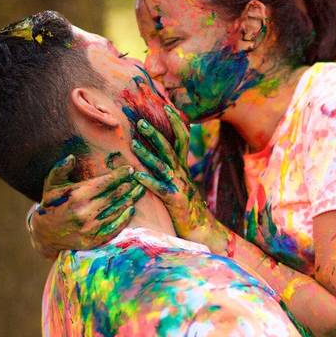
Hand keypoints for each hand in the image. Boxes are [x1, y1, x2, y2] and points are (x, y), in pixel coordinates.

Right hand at [29, 155, 143, 257]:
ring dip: (129, 199)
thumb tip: (72, 157)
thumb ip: (60, 169)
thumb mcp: (51, 184)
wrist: (45, 234)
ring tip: (139, 191)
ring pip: (116, 210)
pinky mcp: (94, 240)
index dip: (119, 175)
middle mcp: (85, 212)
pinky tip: (131, 209)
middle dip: (128, 186)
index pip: (105, 182)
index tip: (129, 169)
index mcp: (76, 196)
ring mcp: (90, 228)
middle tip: (138, 179)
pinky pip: (114, 228)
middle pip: (114, 196)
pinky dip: (124, 218)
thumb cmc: (51, 204)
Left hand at [131, 107, 227, 249]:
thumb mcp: (181, 184)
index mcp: (182, 167)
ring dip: (147, 153)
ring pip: (162, 165)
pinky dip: (148, 181)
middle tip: (139, 122)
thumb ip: (172, 169)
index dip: (176, 122)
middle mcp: (181, 173)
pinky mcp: (174, 201)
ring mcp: (178, 186)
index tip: (166, 106)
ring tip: (133, 144)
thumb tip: (161, 155)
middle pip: (169, 147)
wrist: (202, 230)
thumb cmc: (188, 207)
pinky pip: (159, 188)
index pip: (182, 138)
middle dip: (155, 133)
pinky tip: (136, 176)